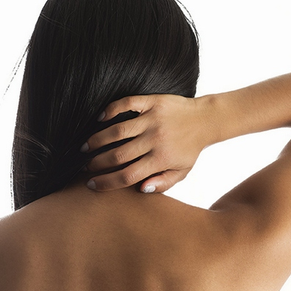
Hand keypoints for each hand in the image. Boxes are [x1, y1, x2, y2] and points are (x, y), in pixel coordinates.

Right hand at [83, 94, 207, 192]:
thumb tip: (140, 188)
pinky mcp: (153, 102)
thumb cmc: (190, 149)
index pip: (128, 176)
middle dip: (97, 163)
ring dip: (97, 139)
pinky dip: (111, 110)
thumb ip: (162, 183)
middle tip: (84, 166)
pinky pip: (126, 104)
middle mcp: (155, 140)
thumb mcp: (181, 172)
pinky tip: (100, 118)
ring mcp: (153, 119)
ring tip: (85, 147)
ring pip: (118, 130)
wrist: (206, 120)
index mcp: (161, 159)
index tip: (91, 184)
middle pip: (118, 155)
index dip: (106, 182)